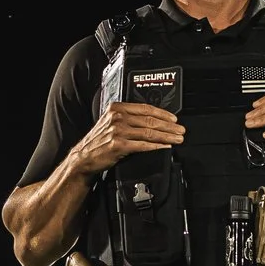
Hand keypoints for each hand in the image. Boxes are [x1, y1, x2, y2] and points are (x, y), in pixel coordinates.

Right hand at [69, 101, 185, 175]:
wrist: (84, 157)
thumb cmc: (98, 141)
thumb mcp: (110, 122)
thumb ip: (128, 118)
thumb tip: (151, 120)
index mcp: (117, 108)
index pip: (145, 108)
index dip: (163, 113)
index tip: (174, 119)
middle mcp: (117, 117)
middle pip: (150, 120)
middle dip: (169, 126)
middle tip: (181, 130)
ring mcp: (118, 131)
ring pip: (149, 132)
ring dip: (167, 136)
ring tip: (177, 139)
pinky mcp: (119, 145)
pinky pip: (143, 145)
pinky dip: (157, 146)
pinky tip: (165, 147)